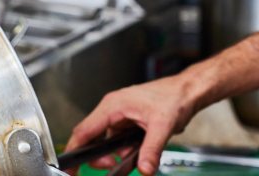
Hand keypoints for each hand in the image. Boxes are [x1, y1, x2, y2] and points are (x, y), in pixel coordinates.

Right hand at [65, 75, 200, 174]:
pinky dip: (123, 150)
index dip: (75, 150)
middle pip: (91, 138)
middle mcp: (112, 109)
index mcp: (113, 105)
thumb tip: (144, 169)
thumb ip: (151, 149)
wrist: (187, 91)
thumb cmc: (174, 97)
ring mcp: (119, 115)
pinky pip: (117, 140)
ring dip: (114, 154)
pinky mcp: (127, 121)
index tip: (70, 167)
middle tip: (111, 167)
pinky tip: (136, 151)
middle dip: (98, 156)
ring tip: (131, 157)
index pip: (84, 130)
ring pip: (105, 141)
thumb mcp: (163, 126)